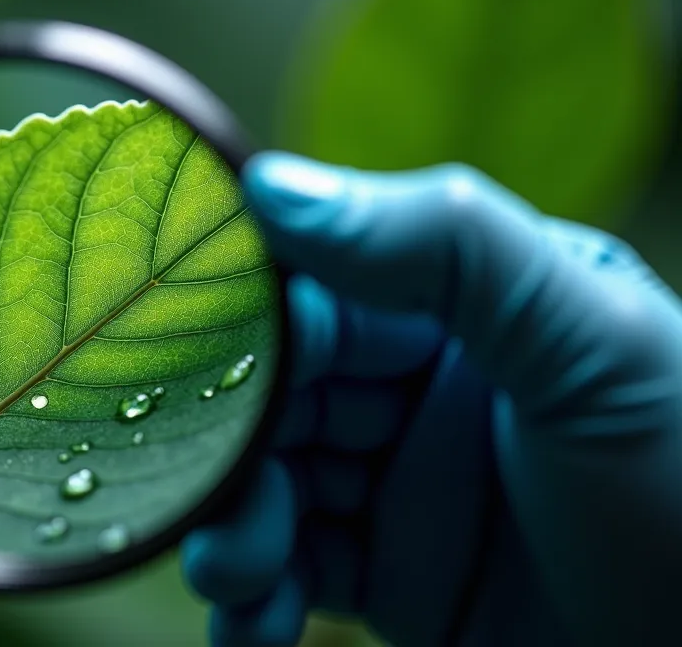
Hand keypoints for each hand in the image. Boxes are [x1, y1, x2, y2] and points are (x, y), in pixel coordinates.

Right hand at [182, 153, 681, 645]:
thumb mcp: (594, 343)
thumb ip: (448, 246)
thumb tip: (273, 187)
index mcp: (470, 306)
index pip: (325, 287)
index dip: (252, 313)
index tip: (195, 346)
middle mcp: (421, 389)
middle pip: (274, 391)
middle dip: (223, 434)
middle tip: (195, 477)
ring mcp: (398, 486)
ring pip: (264, 485)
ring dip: (229, 526)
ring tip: (235, 571)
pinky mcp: (387, 578)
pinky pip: (286, 575)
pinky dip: (250, 600)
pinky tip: (252, 623)